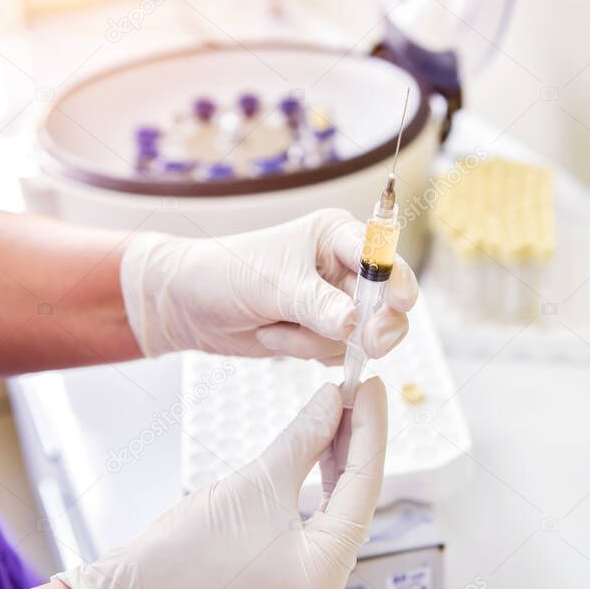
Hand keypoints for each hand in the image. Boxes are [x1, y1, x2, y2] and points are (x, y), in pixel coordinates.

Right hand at [54, 378, 387, 588]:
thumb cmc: (181, 558)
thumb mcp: (254, 485)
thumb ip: (303, 441)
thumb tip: (334, 402)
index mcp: (326, 569)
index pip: (366, 485)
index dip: (371, 428)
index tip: (372, 387)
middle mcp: (325, 581)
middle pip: (357, 495)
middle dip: (357, 439)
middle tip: (358, 390)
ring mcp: (306, 579)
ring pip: (340, 505)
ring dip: (340, 455)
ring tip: (340, 408)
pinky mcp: (286, 569)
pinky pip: (318, 516)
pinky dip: (320, 478)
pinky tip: (320, 445)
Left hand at [120, 209, 417, 362]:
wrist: (188, 305)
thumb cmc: (227, 274)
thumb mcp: (274, 285)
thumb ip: (317, 304)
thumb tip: (354, 325)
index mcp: (336, 236)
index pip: (380, 255)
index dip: (396, 278)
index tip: (401, 301)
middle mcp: (343, 266)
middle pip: (387, 301)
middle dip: (374, 325)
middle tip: (368, 343)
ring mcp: (336, 302)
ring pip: (361, 334)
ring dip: (316, 341)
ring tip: (275, 325)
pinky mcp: (324, 332)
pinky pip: (339, 352)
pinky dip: (308, 352)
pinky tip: (275, 335)